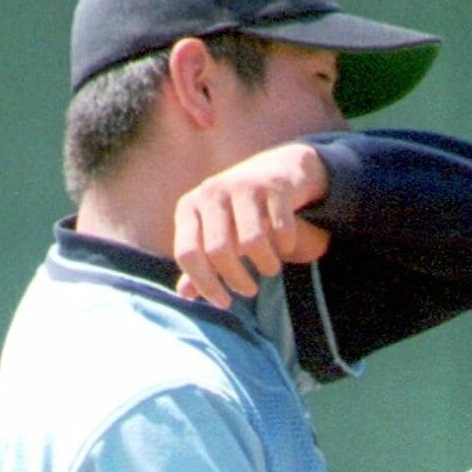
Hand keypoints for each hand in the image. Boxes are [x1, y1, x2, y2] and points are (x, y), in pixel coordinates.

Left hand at [173, 142, 332, 307]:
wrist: (277, 169)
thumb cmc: (238, 212)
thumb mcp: (214, 233)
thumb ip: (200, 262)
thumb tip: (184, 294)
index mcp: (189, 208)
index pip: (187, 254)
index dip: (205, 285)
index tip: (224, 303)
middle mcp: (211, 192)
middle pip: (219, 251)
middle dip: (238, 280)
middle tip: (249, 290)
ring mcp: (242, 185)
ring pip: (251, 242)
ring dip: (266, 265)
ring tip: (270, 269)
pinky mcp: (273, 185)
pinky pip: (281, 229)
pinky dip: (287, 245)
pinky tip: (286, 246)